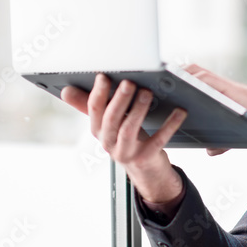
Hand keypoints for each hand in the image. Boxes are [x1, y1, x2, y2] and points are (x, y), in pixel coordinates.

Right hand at [61, 74, 185, 202]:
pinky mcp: (145, 158)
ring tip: (147, 93)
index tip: (104, 76)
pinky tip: (179, 112)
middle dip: (119, 99)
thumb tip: (66, 91)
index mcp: (98, 130)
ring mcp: (126, 152)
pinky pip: (158, 140)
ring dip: (138, 110)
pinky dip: (169, 125)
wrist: (145, 171)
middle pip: (111, 118)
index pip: (93, 109)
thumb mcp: (108, 124)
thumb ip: (92, 106)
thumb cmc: (127, 139)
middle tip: (129, 82)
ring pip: (129, 129)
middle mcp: (108, 142)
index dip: (98, 93)